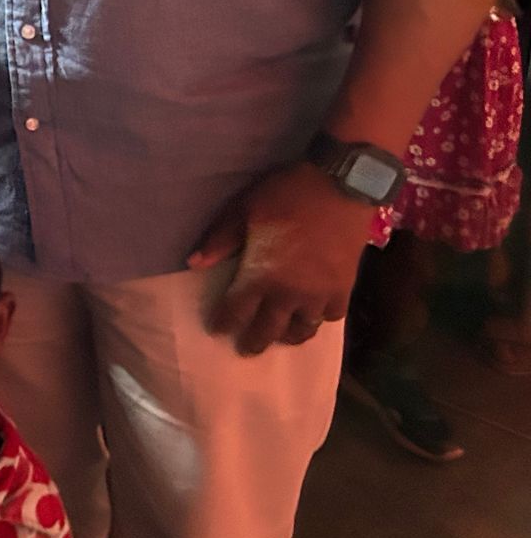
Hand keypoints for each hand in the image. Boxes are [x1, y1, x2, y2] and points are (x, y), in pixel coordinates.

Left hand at [188, 161, 375, 354]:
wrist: (339, 187)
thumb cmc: (284, 195)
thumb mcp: (242, 210)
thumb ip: (219, 240)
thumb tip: (192, 263)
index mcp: (261, 276)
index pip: (236, 311)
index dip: (224, 322)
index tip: (216, 329)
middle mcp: (289, 294)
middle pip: (268, 330)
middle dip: (254, 342)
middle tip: (245, 350)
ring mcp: (319, 295)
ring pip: (303, 330)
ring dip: (288, 336)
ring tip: (280, 337)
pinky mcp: (344, 288)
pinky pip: (331, 317)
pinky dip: (319, 320)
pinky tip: (314, 315)